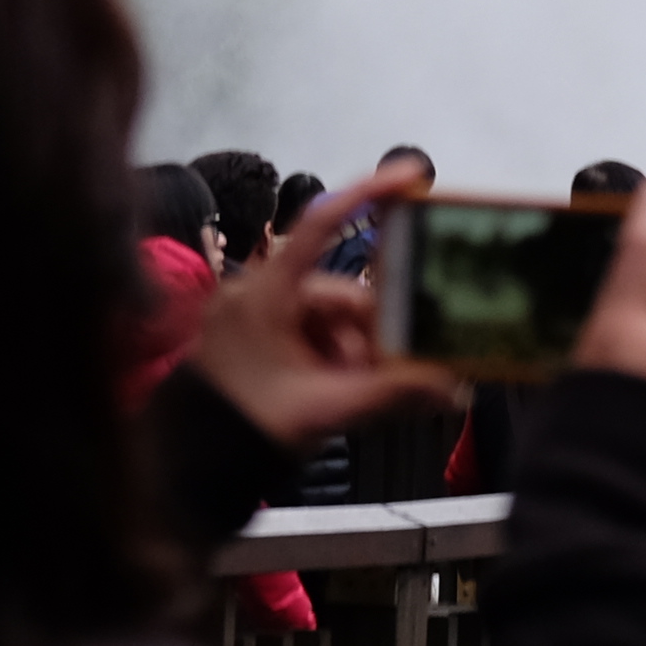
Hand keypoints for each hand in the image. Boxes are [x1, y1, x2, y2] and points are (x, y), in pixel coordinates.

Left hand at [185, 165, 460, 452]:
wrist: (193, 467)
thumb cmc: (243, 430)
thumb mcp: (326, 409)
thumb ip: (393, 394)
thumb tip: (452, 389)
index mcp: (264, 295)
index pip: (319, 225)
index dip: (365, 194)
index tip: (407, 178)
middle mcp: (255, 293)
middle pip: (336, 290)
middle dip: (369, 331)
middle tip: (387, 371)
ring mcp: (252, 314)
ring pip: (327, 315)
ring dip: (352, 350)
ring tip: (356, 391)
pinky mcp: (253, 335)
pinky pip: (308, 331)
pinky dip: (332, 355)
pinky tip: (338, 388)